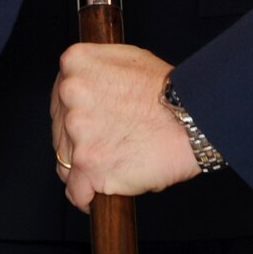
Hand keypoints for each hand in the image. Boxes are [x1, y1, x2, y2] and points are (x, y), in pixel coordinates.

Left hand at [50, 44, 197, 210]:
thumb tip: (84, 83)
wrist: (193, 118)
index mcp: (76, 64)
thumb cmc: (168, 90)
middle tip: (105, 144)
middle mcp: (71, 94)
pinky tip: (96, 193)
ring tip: (107, 167)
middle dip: (77, 141)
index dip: (72, 114)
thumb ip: (96, 70)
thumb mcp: (128, 58)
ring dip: (82, 168)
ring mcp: (77, 131)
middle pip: (59, 129)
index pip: (59, 96)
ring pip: (64, 161)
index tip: (84, 124)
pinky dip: (85, 195)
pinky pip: (75, 190)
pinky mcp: (88, 166)